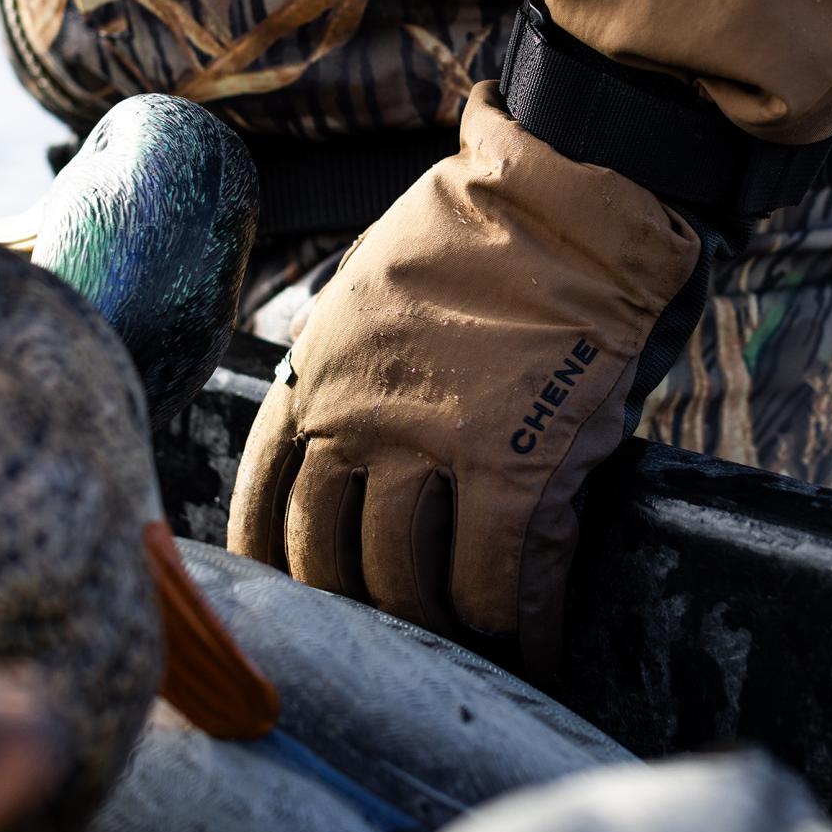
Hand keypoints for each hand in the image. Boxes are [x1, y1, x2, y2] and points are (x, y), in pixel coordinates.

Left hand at [228, 81, 714, 676]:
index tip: (292, 599)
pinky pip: (500, 578)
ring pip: (408, 580)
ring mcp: (432, 446)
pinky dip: (516, 623)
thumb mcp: (372, 284)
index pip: (263, 496)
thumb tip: (335, 431)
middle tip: (389, 633)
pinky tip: (529, 641)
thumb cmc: (478, 229)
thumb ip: (343, 361)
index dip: (275, 561)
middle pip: (332, 553)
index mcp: (316, 371)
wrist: (569, 189)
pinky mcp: (513, 465)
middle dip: (357, 606)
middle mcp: (356, 418)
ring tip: (462, 642)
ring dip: (436, 624)